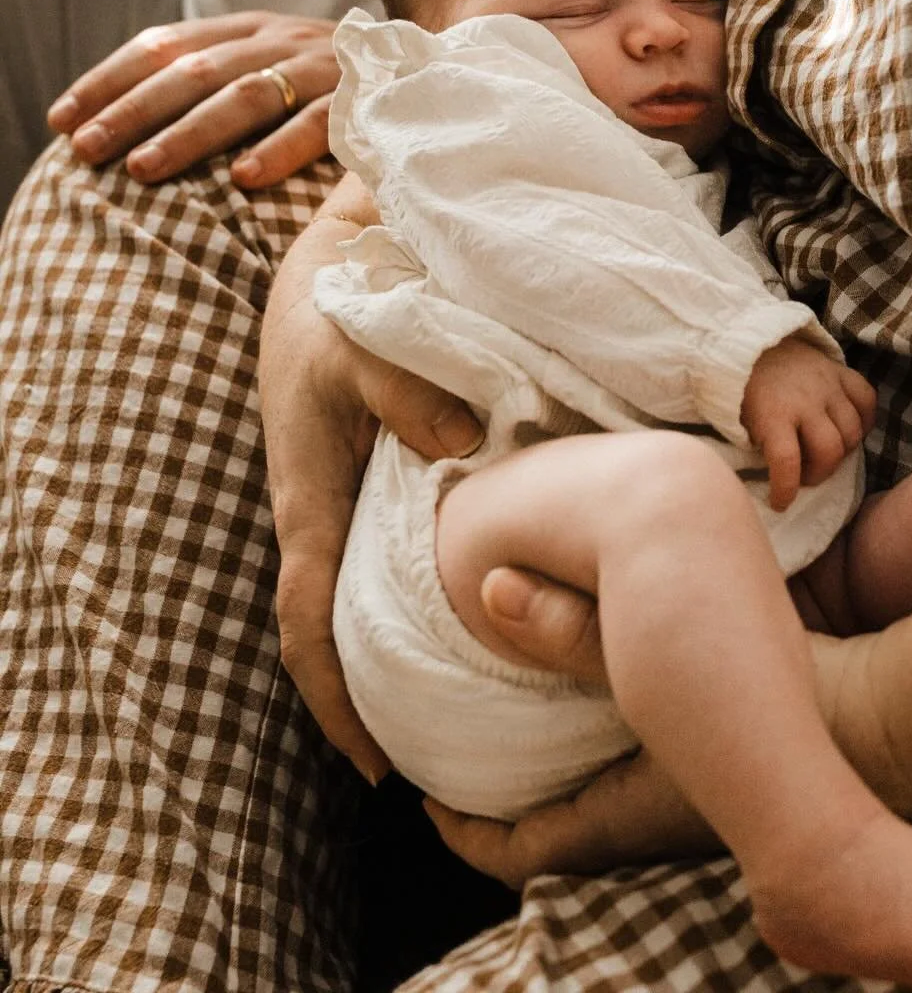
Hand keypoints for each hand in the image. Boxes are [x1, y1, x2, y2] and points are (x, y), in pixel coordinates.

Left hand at [47, 11, 341, 186]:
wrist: (439, 72)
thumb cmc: (336, 89)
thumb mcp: (273, 71)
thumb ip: (216, 84)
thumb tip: (124, 127)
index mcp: (252, 29)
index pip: (166, 43)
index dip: (110, 78)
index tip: (61, 118)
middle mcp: (283, 39)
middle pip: (195, 70)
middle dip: (133, 110)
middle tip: (86, 149)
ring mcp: (326, 68)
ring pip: (247, 95)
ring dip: (190, 133)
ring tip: (144, 169)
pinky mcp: (367, 102)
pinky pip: (320, 126)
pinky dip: (281, 150)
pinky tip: (244, 181)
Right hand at [258, 183, 484, 778]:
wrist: (333, 263)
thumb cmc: (340, 305)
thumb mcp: (362, 339)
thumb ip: (404, 391)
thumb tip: (462, 446)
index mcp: (310, 497)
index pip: (311, 624)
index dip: (336, 700)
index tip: (372, 764)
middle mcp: (326, 511)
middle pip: (337, 632)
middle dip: (369, 703)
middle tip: (427, 769)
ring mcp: (352, 500)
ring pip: (368, 599)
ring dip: (400, 657)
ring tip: (461, 718)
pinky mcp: (382, 476)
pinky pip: (395, 557)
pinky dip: (424, 597)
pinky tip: (481, 615)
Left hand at [426, 567, 887, 883]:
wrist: (881, 722)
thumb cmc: (761, 702)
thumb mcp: (649, 657)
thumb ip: (571, 621)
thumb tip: (490, 585)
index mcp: (622, 811)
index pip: (519, 850)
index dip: (463, 832)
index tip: (426, 801)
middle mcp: (649, 820)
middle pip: (553, 832)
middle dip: (507, 803)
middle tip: (465, 763)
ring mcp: (689, 800)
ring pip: (599, 803)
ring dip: (560, 775)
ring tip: (524, 728)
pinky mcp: (720, 770)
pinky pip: (638, 774)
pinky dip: (604, 751)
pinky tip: (607, 702)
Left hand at [741, 337, 875, 510]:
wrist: (754, 341)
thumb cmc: (744, 389)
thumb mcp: (739, 420)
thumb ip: (758, 446)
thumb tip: (773, 480)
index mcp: (773, 413)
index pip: (786, 461)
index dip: (786, 490)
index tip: (780, 503)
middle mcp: (805, 400)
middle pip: (830, 450)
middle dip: (820, 473)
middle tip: (805, 476)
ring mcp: (827, 385)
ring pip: (853, 431)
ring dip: (842, 451)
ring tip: (823, 452)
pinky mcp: (841, 371)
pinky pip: (867, 399)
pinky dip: (864, 419)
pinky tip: (849, 427)